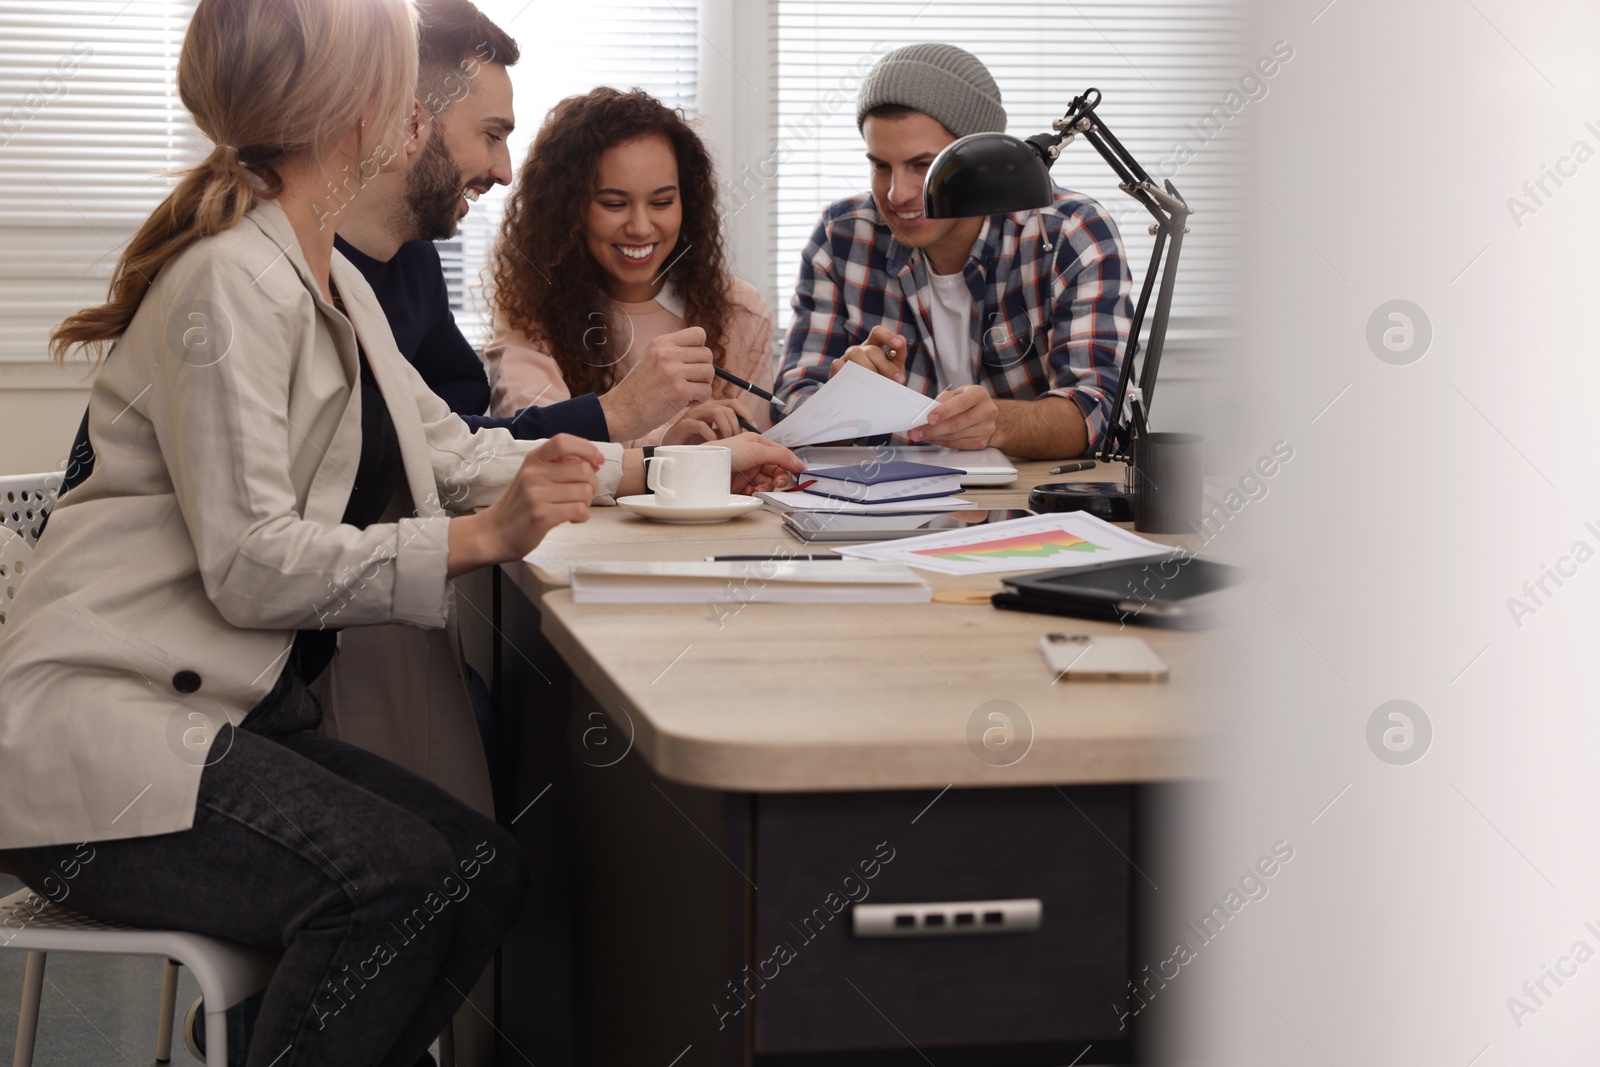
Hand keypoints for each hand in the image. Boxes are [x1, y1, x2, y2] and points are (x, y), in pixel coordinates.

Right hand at [466, 435, 601, 566]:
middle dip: (592, 484)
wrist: (495, 532)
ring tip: (572, 508)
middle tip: (582, 495)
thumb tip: (593, 460)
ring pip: (585, 491)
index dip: (587, 449)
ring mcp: (536, 495)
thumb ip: (558, 465)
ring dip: (586, 502)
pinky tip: (571, 519)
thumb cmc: (521, 504)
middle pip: (584, 469)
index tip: (597, 462)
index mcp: (533, 460)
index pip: (563, 441)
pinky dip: (582, 516)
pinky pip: (580, 510)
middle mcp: (533, 473)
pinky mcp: (541, 516)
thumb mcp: (533, 475)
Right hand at [599, 326, 714, 440]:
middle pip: (707, 355)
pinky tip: (683, 402)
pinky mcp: (679, 391)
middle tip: (689, 382)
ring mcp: (673, 372)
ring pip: (709, 373)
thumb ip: (673, 353)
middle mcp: (667, 353)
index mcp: (660, 343)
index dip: (700, 349)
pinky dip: (699, 400)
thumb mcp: (651, 360)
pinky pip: (706, 391)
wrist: (621, 413)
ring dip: (702, 385)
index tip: (690, 363)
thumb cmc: (638, 390)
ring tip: (686, 392)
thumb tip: (704, 352)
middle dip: (703, 371)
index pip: (699, 334)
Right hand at [661, 398, 748, 443]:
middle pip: (727, 408)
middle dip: (736, 426)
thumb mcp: (716, 436)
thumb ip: (728, 430)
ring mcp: (692, 415)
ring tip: (724, 443)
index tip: (754, 428)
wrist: (670, 452)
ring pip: (716, 412)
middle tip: (736, 442)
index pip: (734, 403)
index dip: (746, 414)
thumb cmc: (693, 445)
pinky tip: (712, 445)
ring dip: (725, 429)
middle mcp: (703, 408)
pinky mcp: (683, 425)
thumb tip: (749, 432)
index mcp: (712, 408)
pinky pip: (701, 425)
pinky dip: (711, 435)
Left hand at [723, 432, 806, 494]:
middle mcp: (754, 457)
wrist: (706, 468)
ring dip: (766, 486)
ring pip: (768, 482)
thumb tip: (799, 464)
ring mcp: (748, 472)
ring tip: (758, 487)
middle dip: (778, 478)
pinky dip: (756, 492)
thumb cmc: (726, 452)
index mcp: (758, 444)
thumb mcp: (757, 450)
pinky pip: (757, 491)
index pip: (781, 454)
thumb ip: (781, 456)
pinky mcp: (742, 486)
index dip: (791, 463)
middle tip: (778, 483)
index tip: (801, 472)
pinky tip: (749, 490)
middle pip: (776, 470)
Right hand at [829, 324, 905, 383]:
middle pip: (872, 350)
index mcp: (873, 347)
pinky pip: (838, 365)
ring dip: (869, 370)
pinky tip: (858, 386)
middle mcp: (859, 350)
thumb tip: (901, 342)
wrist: (863, 406)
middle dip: (887, 366)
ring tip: (877, 386)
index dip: (888, 336)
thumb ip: (898, 357)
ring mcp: (846, 359)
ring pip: (855, 354)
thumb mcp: (893, 373)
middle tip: (897, 381)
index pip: (878, 333)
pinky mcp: (836, 369)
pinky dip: (848, 373)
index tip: (898, 344)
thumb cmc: (879, 386)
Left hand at [909, 385, 997, 449]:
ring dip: (935, 437)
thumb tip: (925, 413)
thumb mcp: (956, 393)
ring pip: (955, 436)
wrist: (985, 414)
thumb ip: (942, 401)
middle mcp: (987, 411)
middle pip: (957, 424)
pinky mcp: (981, 442)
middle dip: (933, 429)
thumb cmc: (967, 402)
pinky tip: (933, 439)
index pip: (960, 404)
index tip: (929, 418)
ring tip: (921, 435)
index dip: (944, 412)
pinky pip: (957, 445)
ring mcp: (986, 428)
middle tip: (916, 432)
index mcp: (979, 394)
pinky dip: (942, 443)